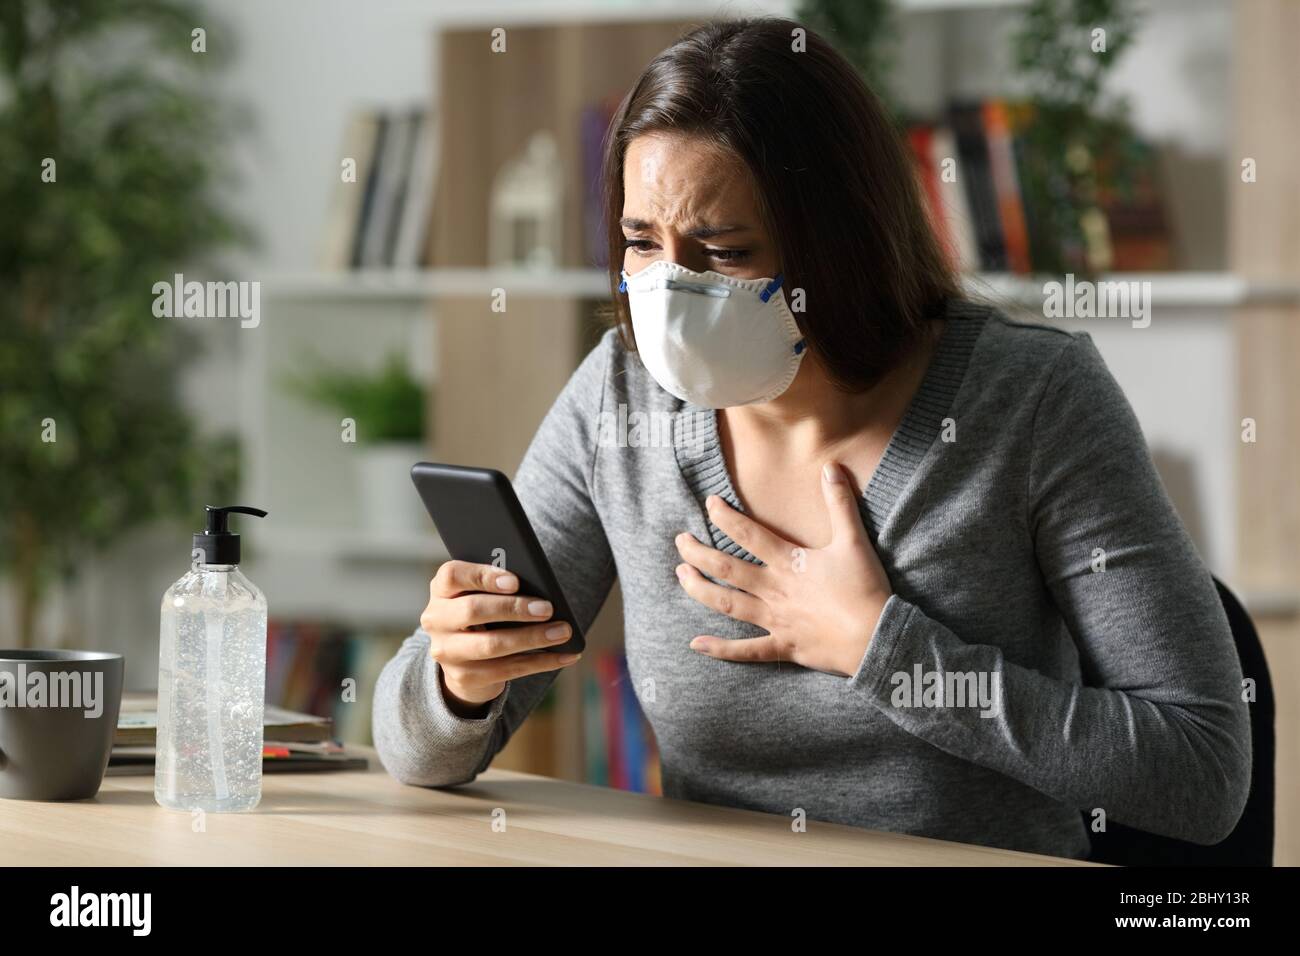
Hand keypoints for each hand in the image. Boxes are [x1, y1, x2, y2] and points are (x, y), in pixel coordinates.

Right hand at [421, 560, 581, 711]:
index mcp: (441, 590)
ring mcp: (447, 651)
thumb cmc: (484, 611)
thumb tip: (542, 587)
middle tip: (548, 608)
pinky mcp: (465, 677)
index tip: (515, 581)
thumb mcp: (483, 593)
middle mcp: (436, 620)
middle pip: (473, 611)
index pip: (452, 575)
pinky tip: (565, 655)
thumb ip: (500, 586)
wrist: (463, 656)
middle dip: (514, 609)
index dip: (483, 577)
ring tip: (563, 632)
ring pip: (492, 645)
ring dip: (533, 638)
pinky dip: (541, 662)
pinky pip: (507, 670)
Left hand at [673, 461, 891, 676]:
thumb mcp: (854, 540)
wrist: (877, 636)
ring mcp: (776, 620)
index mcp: (789, 563)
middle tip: (680, 541)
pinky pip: (746, 651)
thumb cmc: (865, 588)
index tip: (708, 504)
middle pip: (727, 569)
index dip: (725, 517)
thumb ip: (840, 502)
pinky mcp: (783, 646)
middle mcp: (774, 590)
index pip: (748, 535)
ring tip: (680, 576)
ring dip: (700, 590)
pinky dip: (720, 649)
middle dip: (700, 553)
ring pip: (728, 605)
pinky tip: (695, 644)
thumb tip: (831, 467)